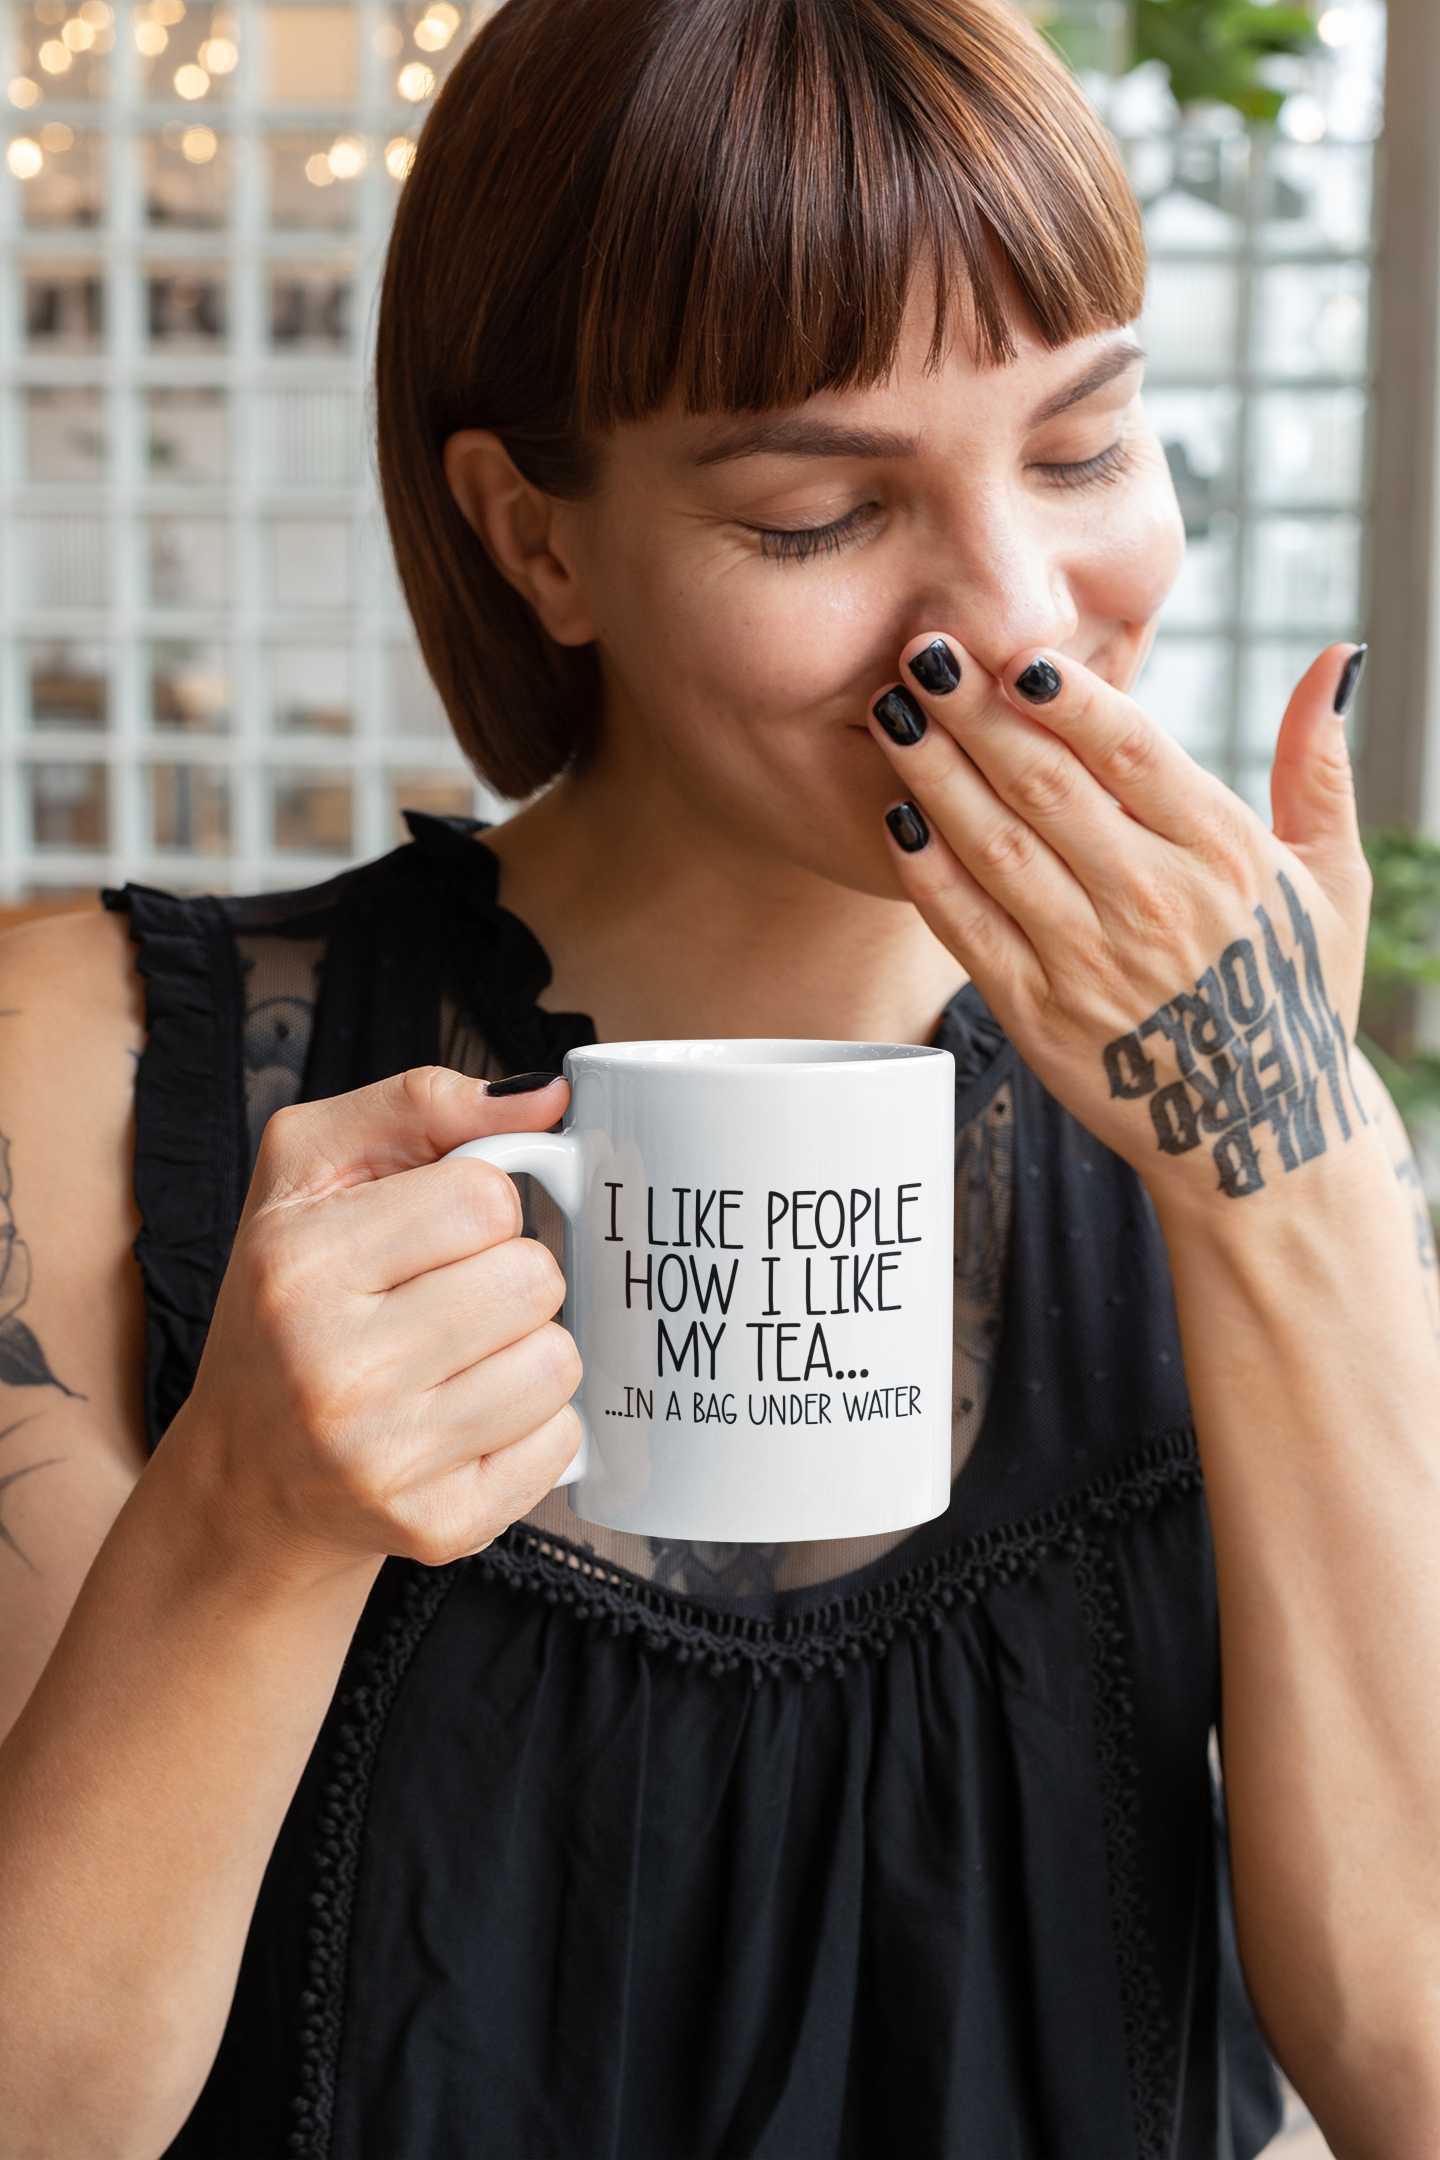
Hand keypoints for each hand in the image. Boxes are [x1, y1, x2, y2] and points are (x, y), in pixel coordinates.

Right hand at [169, 1068, 581, 1570]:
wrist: (249, 1473)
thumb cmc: (289, 1300)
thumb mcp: (311, 1171)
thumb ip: (421, 1105)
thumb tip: (549, 1097)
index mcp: (298, 1264)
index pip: (485, 1197)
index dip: (481, 1205)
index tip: (438, 1234)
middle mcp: (333, 1367)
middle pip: (532, 1279)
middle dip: (508, 1278)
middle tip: (448, 1301)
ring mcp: (385, 1458)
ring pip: (558, 1362)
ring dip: (527, 1350)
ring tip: (459, 1360)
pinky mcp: (435, 1525)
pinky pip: (562, 1443)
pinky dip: (534, 1425)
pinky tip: (469, 1419)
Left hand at [870, 636, 1373, 1210]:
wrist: (1259, 1135)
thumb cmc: (1294, 992)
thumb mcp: (1332, 879)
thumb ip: (1320, 765)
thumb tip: (1338, 656)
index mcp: (1224, 852)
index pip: (1131, 750)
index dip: (1067, 695)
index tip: (1016, 649)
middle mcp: (1153, 900)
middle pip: (1045, 784)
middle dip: (974, 709)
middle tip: (922, 650)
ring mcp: (1089, 959)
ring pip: (996, 845)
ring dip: (934, 772)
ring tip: (890, 711)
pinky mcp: (1038, 1012)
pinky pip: (969, 927)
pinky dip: (927, 871)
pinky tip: (896, 817)